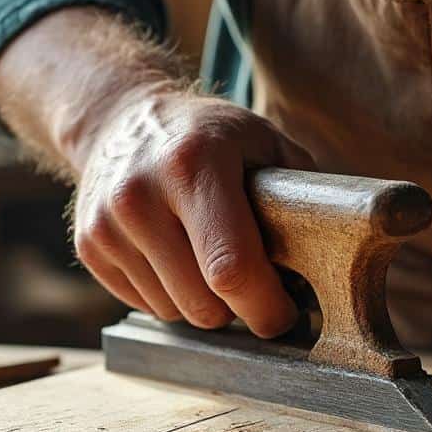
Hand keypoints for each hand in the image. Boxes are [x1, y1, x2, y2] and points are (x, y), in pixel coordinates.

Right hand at [72, 88, 315, 336]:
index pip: (230, 268)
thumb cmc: (208, 135)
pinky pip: (146, 305)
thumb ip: (301, 195)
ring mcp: (106, 225)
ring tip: (209, 260)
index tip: (284, 314)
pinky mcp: (89, 247)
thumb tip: (342, 253)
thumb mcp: (263, 142)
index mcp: (193, 165)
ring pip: (174, 312)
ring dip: (202, 302)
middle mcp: (140, 195)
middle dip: (238, 310)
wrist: (120, 117)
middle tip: (256, 289)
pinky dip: (170, 296)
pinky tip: (176, 258)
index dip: (265, 307)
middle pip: (202, 304)